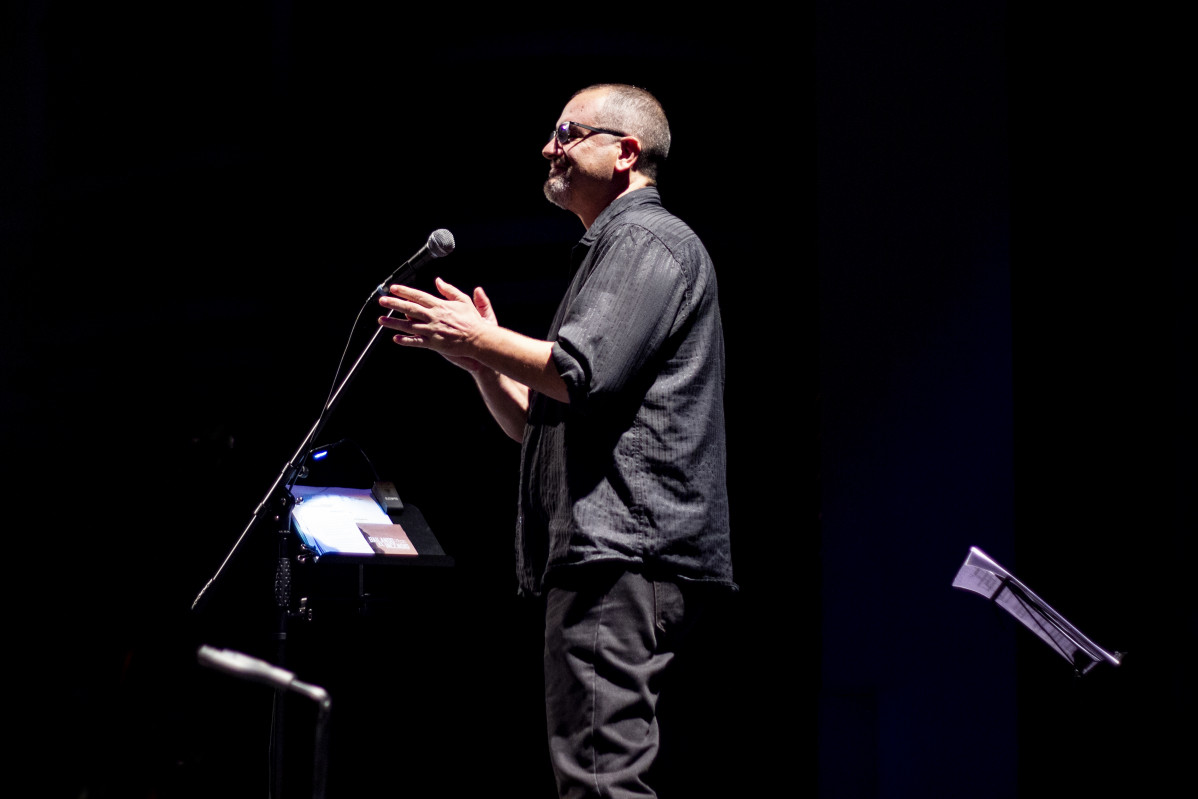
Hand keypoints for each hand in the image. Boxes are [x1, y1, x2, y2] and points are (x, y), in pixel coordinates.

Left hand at [379, 279, 496, 372]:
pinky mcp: (434, 343)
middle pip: (410, 308)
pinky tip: (396, 338)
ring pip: (409, 325)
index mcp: (440, 305)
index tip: (393, 289)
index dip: (404, 292)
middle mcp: (434, 317)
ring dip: (394, 322)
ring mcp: (433, 330)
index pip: (418, 296)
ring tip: (381, 320)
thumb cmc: (472, 321)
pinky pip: (417, 341)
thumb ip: (449, 290)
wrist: (479, 339)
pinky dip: (406, 340)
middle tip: (382, 301)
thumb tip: (438, 281)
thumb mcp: (462, 300)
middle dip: (394, 304)